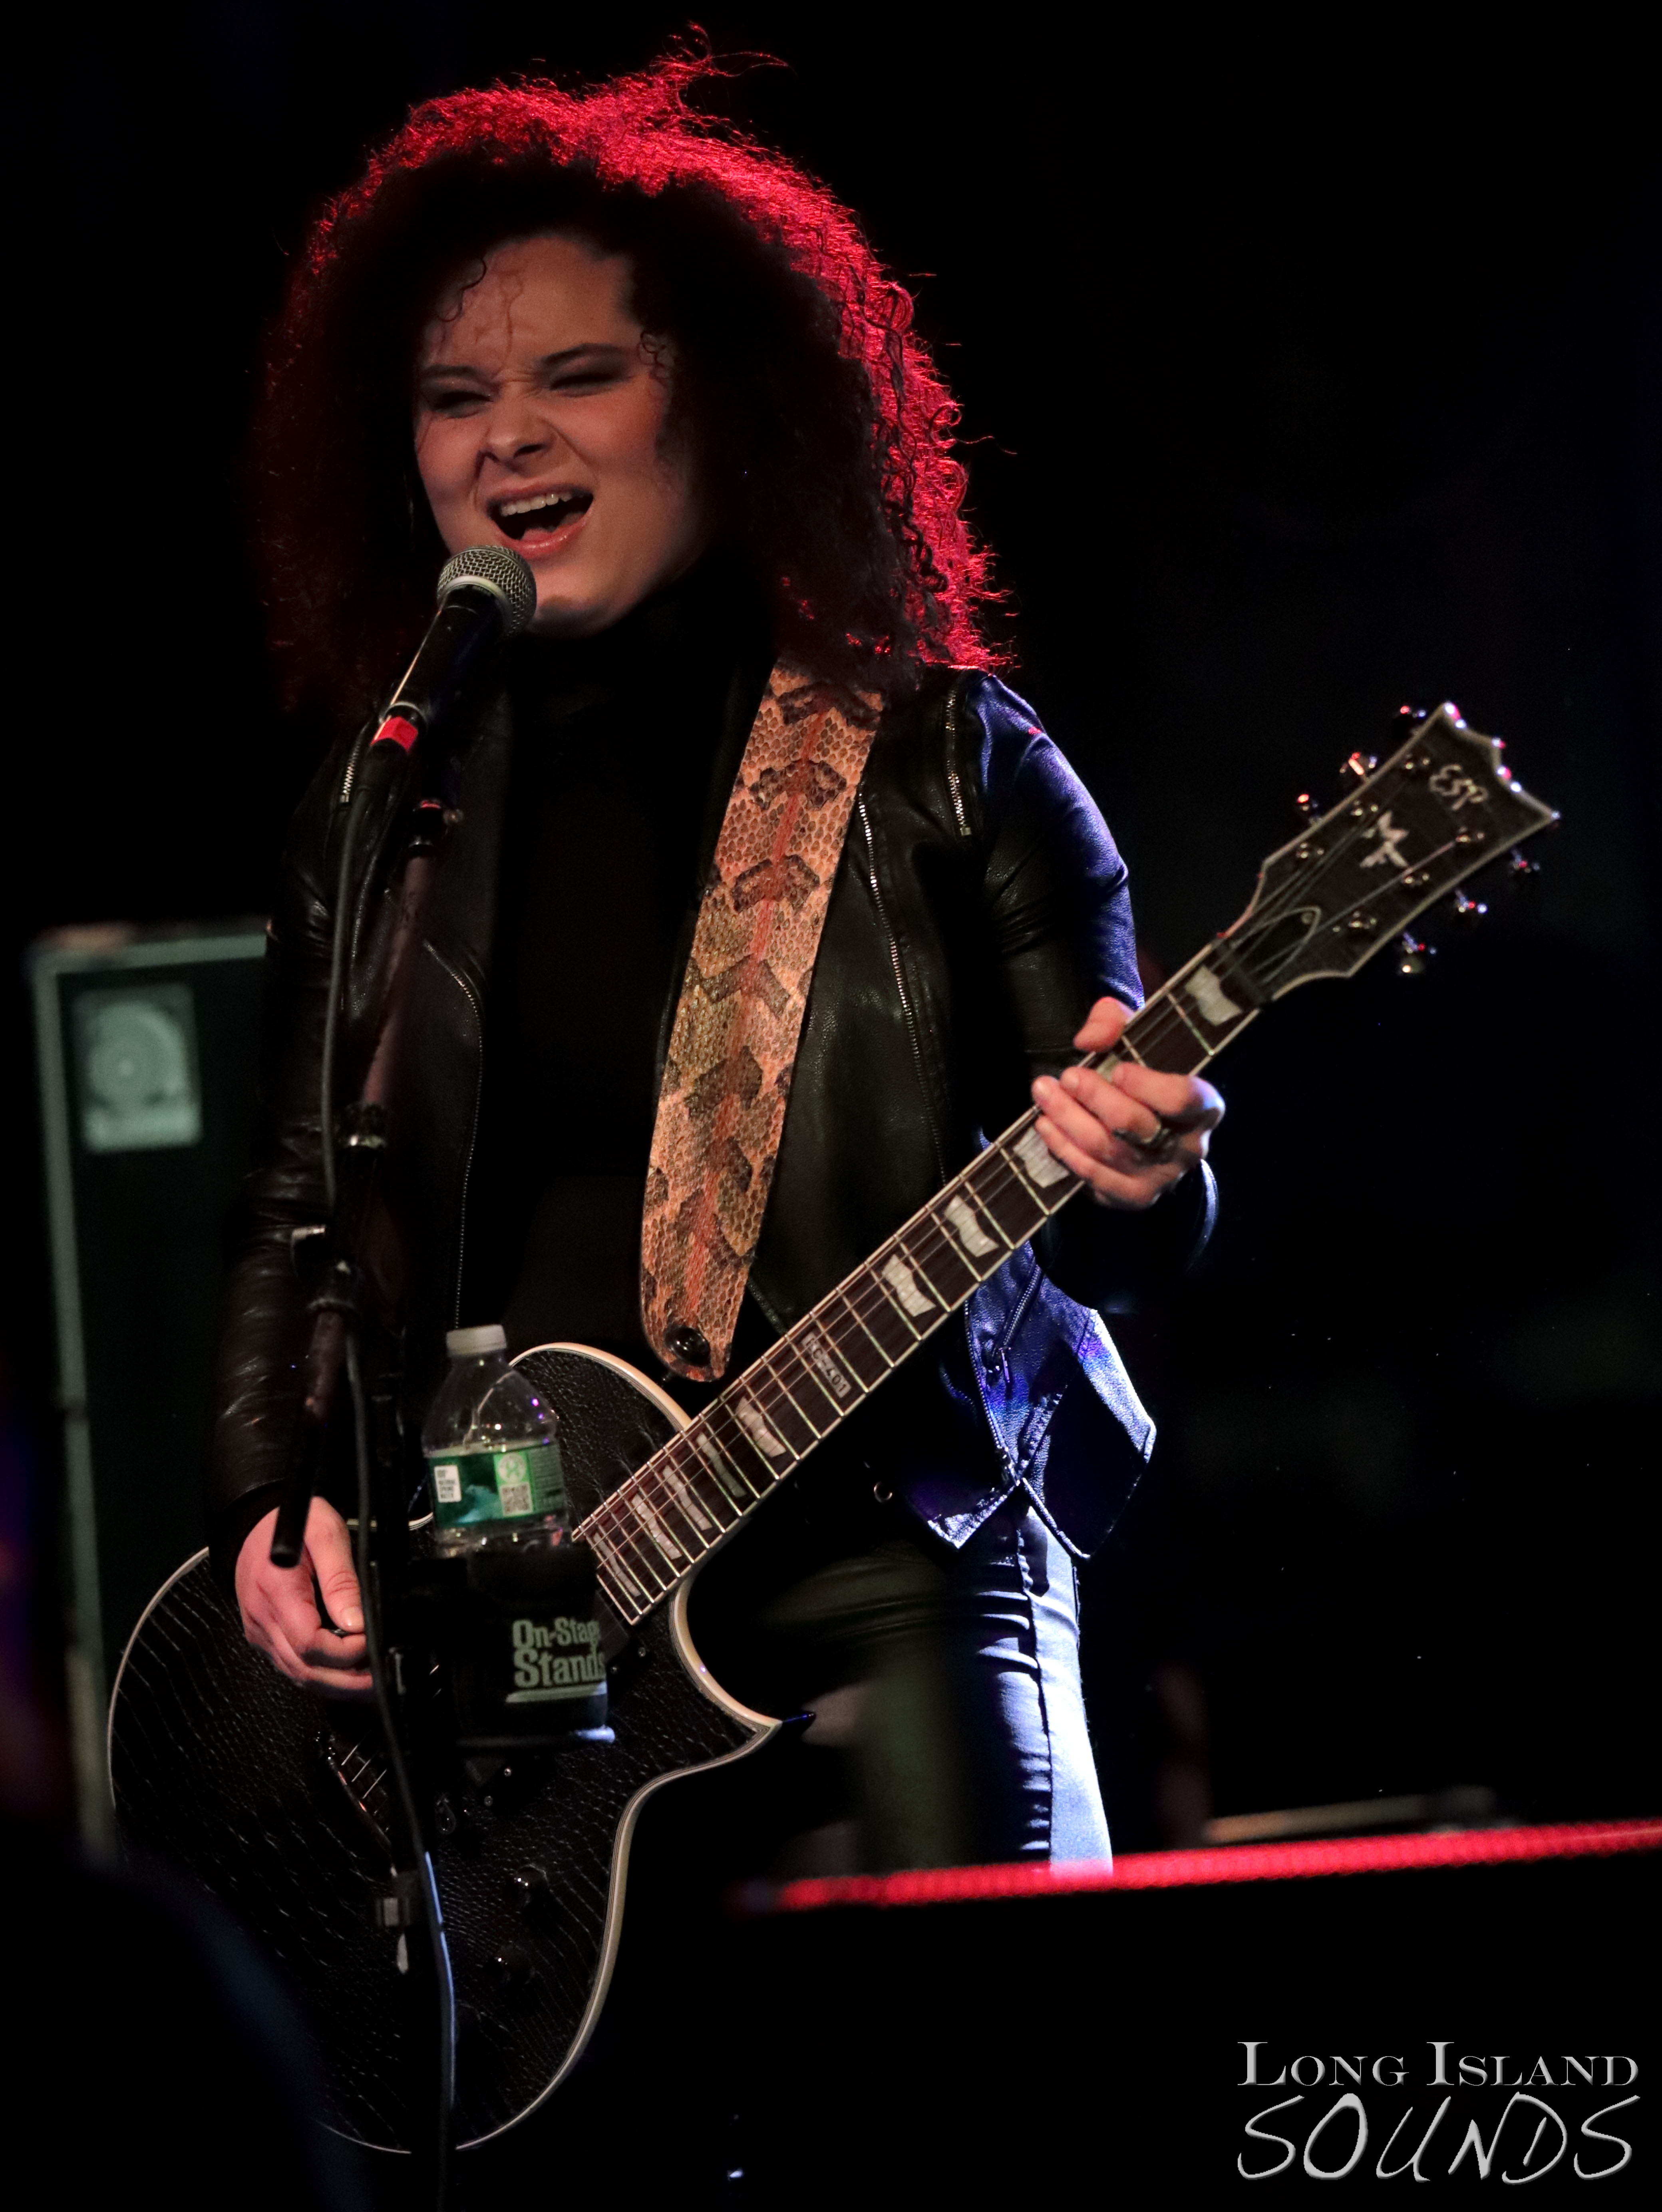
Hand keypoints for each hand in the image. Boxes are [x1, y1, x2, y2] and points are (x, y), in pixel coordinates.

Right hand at [235, 1497, 371, 1695]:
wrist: (256, 1521)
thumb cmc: (291, 1522)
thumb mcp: (326, 1535)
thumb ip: (341, 1580)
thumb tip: (356, 1621)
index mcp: (276, 1592)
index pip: (309, 1643)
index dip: (345, 1651)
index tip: (370, 1641)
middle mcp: (262, 1618)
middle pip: (304, 1669)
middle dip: (346, 1681)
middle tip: (378, 1679)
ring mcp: (259, 1631)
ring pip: (297, 1675)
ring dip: (335, 1685)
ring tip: (368, 1682)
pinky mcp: (263, 1635)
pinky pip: (290, 1665)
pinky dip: (319, 1675)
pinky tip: (344, 1673)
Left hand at [1031, 995, 1223, 1209]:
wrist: (1150, 1124)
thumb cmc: (1144, 1074)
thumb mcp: (1136, 1037)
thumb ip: (1114, 1022)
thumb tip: (1088, 1040)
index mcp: (1204, 1107)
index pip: (1183, 1099)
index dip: (1149, 1086)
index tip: (1118, 1070)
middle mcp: (1188, 1148)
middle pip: (1135, 1125)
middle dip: (1094, 1098)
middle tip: (1066, 1076)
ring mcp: (1160, 1177)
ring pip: (1107, 1151)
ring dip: (1068, 1120)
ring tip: (1044, 1094)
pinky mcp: (1132, 1196)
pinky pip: (1093, 1177)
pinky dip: (1065, 1150)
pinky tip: (1046, 1126)